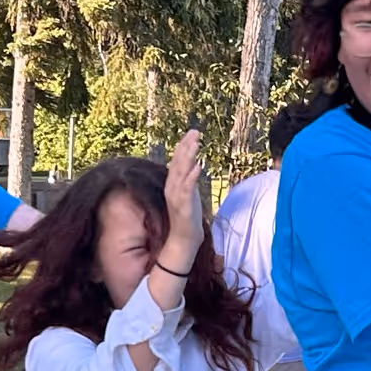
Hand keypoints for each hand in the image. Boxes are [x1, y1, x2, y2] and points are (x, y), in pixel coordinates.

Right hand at [160, 128, 206, 264]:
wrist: (184, 238)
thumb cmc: (188, 216)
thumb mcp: (189, 193)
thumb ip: (189, 179)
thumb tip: (193, 164)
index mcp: (173, 183)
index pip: (178, 161)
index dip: (184, 146)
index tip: (192, 133)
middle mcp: (172, 187)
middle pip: (178, 162)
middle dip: (186, 146)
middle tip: (195, 132)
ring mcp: (176, 196)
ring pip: (181, 172)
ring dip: (188, 157)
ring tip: (195, 143)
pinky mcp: (183, 205)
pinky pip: (187, 188)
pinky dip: (192, 177)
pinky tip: (198, 166)